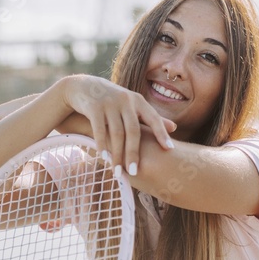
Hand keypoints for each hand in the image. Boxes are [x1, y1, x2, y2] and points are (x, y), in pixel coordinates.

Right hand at [61, 75, 175, 174]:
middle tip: (134, 172)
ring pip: (116, 133)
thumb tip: (175, 128)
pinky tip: (104, 158)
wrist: (83, 87)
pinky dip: (102, 145)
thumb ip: (151, 117)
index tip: (169, 149)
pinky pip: (99, 130)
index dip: (162, 133)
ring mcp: (109, 103)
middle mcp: (126, 100)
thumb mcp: (132, 105)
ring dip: (117, 155)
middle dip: (134, 153)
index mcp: (138, 100)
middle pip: (133, 131)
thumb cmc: (113, 101)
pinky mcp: (94, 107)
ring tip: (117, 172)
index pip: (153, 118)